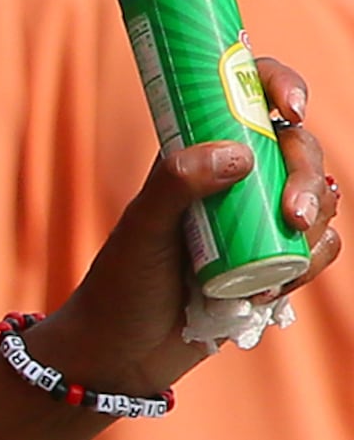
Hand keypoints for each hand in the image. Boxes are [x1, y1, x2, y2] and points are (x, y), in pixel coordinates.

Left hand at [39, 53, 341, 392]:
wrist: (122, 353)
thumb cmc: (120, 285)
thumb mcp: (140, 228)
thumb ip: (175, 183)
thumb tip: (239, 154)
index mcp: (198, 154)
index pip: (249, 98)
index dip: (279, 86)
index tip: (291, 108)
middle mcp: (234, 181)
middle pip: (299, 149)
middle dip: (307, 176)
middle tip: (294, 216)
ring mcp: (258, 220)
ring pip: (319, 196)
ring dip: (315, 224)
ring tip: (271, 270)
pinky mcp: (275, 259)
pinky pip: (320, 246)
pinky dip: (311, 262)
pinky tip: (272, 288)